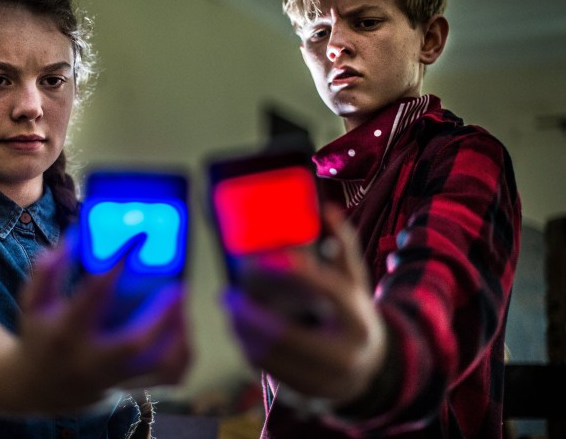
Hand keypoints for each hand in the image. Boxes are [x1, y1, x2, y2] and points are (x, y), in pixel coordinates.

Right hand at [16, 243, 191, 411]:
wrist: (41, 388)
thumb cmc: (42, 336)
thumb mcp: (34, 303)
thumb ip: (46, 272)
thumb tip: (72, 240)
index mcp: (67, 332)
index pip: (93, 295)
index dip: (115, 267)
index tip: (137, 241)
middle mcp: (92, 359)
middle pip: (136, 342)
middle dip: (162, 314)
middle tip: (178, 286)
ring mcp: (115, 378)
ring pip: (160, 365)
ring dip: (180, 335)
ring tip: (185, 307)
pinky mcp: (132, 389)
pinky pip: (169, 379)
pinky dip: (184, 356)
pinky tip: (185, 330)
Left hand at [223, 205, 385, 406]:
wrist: (370, 368)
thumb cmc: (352, 315)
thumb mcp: (354, 282)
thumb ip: (342, 246)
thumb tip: (327, 208)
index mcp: (357, 318)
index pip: (324, 290)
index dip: (291, 273)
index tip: (258, 261)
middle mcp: (345, 353)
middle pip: (286, 334)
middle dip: (251, 313)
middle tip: (230, 294)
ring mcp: (325, 378)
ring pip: (271, 355)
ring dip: (242, 330)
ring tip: (230, 307)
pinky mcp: (305, 391)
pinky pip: (267, 370)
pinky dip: (247, 346)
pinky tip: (238, 328)